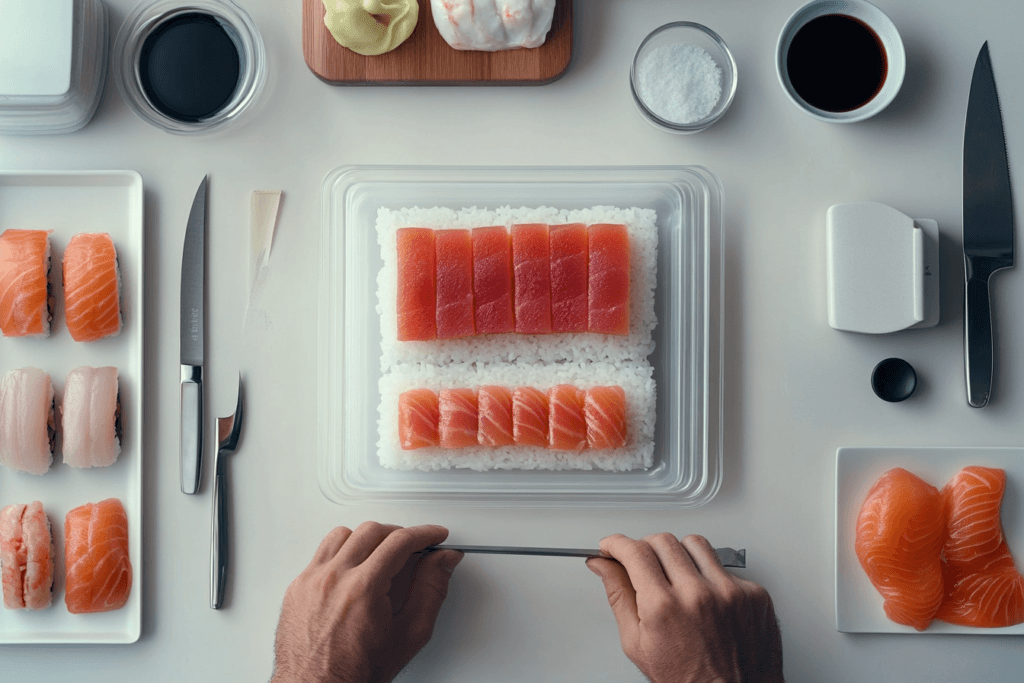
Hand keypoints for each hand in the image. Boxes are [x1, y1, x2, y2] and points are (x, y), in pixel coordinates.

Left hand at [271, 522, 463, 682]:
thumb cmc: (356, 672)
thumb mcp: (408, 634)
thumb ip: (431, 590)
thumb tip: (442, 562)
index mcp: (363, 589)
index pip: (400, 542)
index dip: (424, 534)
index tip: (434, 536)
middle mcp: (334, 579)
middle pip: (372, 531)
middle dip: (398, 534)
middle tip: (412, 546)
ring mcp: (311, 580)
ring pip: (342, 534)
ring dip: (367, 538)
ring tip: (380, 554)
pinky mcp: (297, 586)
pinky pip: (321, 553)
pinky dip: (341, 552)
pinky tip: (352, 566)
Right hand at [587, 533, 782, 682]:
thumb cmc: (687, 679)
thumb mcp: (637, 644)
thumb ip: (618, 596)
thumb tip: (604, 566)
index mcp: (664, 608)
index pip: (634, 552)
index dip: (616, 544)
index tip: (611, 546)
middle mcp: (697, 595)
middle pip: (662, 541)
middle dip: (645, 548)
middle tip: (642, 564)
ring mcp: (729, 592)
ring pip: (695, 544)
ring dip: (679, 554)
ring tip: (677, 578)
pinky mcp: (753, 593)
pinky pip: (724, 566)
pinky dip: (710, 576)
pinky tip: (706, 596)